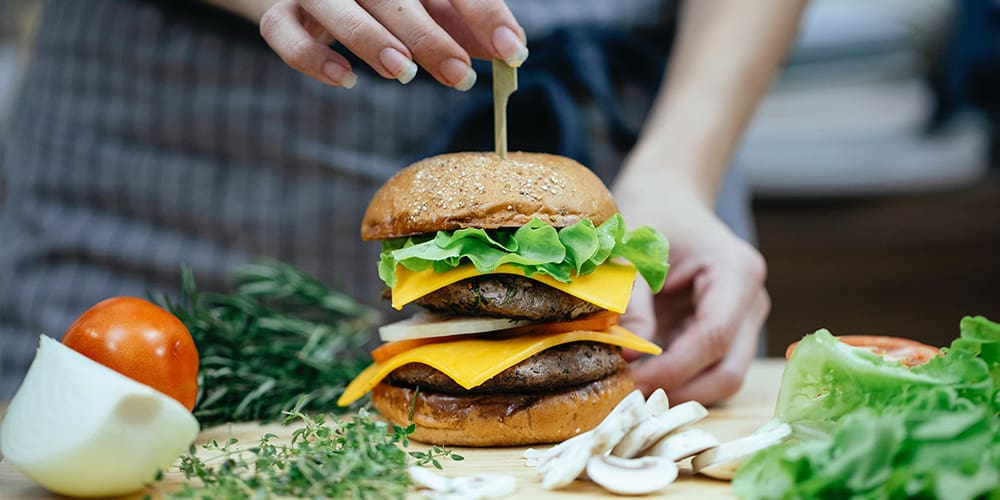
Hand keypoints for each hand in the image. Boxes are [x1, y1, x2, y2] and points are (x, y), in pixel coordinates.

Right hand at [259, 0, 527, 88]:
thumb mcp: (431, 4)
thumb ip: (465, 23)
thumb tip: (510, 51)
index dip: (484, 13)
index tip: (512, 51)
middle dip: (430, 36)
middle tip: (460, 76)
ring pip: (334, 4)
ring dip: (370, 38)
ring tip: (404, 72)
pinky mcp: (280, 11)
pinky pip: (283, 31)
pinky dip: (311, 57)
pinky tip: (345, 79)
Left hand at [618, 195, 769, 405]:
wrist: (668, 198)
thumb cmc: (652, 214)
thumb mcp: (633, 249)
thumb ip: (633, 300)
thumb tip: (631, 355)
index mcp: (736, 271)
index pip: (714, 336)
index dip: (673, 368)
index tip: (631, 381)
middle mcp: (751, 300)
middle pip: (730, 370)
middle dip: (681, 390)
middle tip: (631, 398)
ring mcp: (744, 320)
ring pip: (724, 378)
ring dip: (681, 390)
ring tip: (634, 390)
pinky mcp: (729, 333)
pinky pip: (710, 370)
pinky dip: (680, 381)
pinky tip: (645, 378)